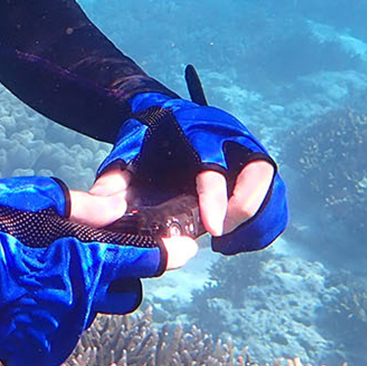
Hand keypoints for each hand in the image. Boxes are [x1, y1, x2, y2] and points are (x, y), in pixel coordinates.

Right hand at [0, 175, 196, 365]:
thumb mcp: (36, 198)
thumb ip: (85, 207)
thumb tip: (120, 208)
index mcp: (86, 262)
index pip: (147, 260)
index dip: (167, 252)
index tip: (183, 248)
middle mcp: (80, 304)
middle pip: (122, 294)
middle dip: (114, 278)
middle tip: (79, 259)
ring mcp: (57, 333)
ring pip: (85, 315)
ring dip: (73, 299)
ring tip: (30, 277)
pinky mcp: (33, 353)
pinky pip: (54, 336)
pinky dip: (45, 321)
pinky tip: (17, 301)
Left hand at [92, 88, 287, 254]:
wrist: (164, 119)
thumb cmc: (144, 141)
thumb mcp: (125, 153)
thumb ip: (112, 179)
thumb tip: (91, 207)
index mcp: (195, 129)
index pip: (213, 164)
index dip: (216, 198)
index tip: (213, 230)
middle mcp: (230, 136)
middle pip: (259, 174)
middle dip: (245, 211)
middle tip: (219, 237)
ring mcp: (249, 152)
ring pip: (273, 190)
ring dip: (257, 224)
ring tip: (226, 246)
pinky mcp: (258, 170)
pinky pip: (275, 202)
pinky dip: (262, 227)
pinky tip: (234, 243)